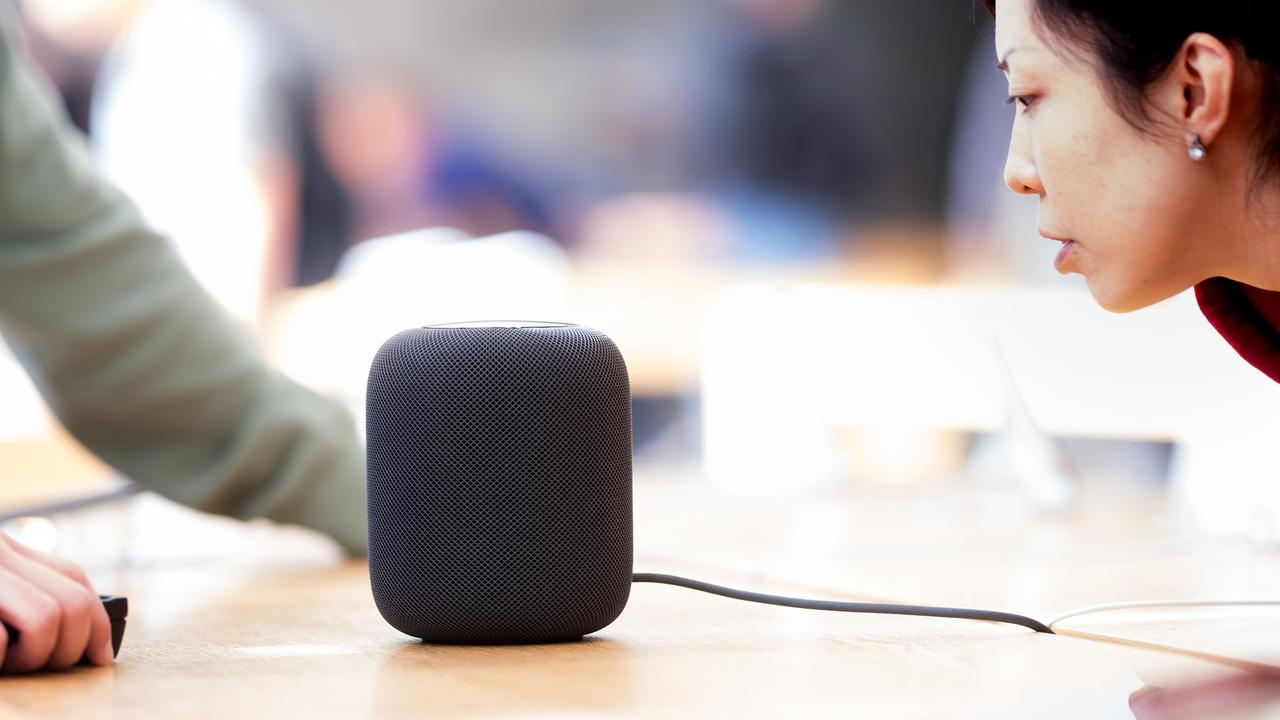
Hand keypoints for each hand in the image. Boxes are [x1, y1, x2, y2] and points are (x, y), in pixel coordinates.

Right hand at [0, 531, 112, 672]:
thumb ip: (24, 588)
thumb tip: (79, 631)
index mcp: (7, 549)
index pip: (75, 578)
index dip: (97, 623)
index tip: (101, 656)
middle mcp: (1, 552)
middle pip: (72, 602)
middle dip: (70, 647)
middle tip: (41, 663)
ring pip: (47, 618)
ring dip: (34, 655)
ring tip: (9, 662)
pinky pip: (0, 639)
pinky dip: (0, 659)